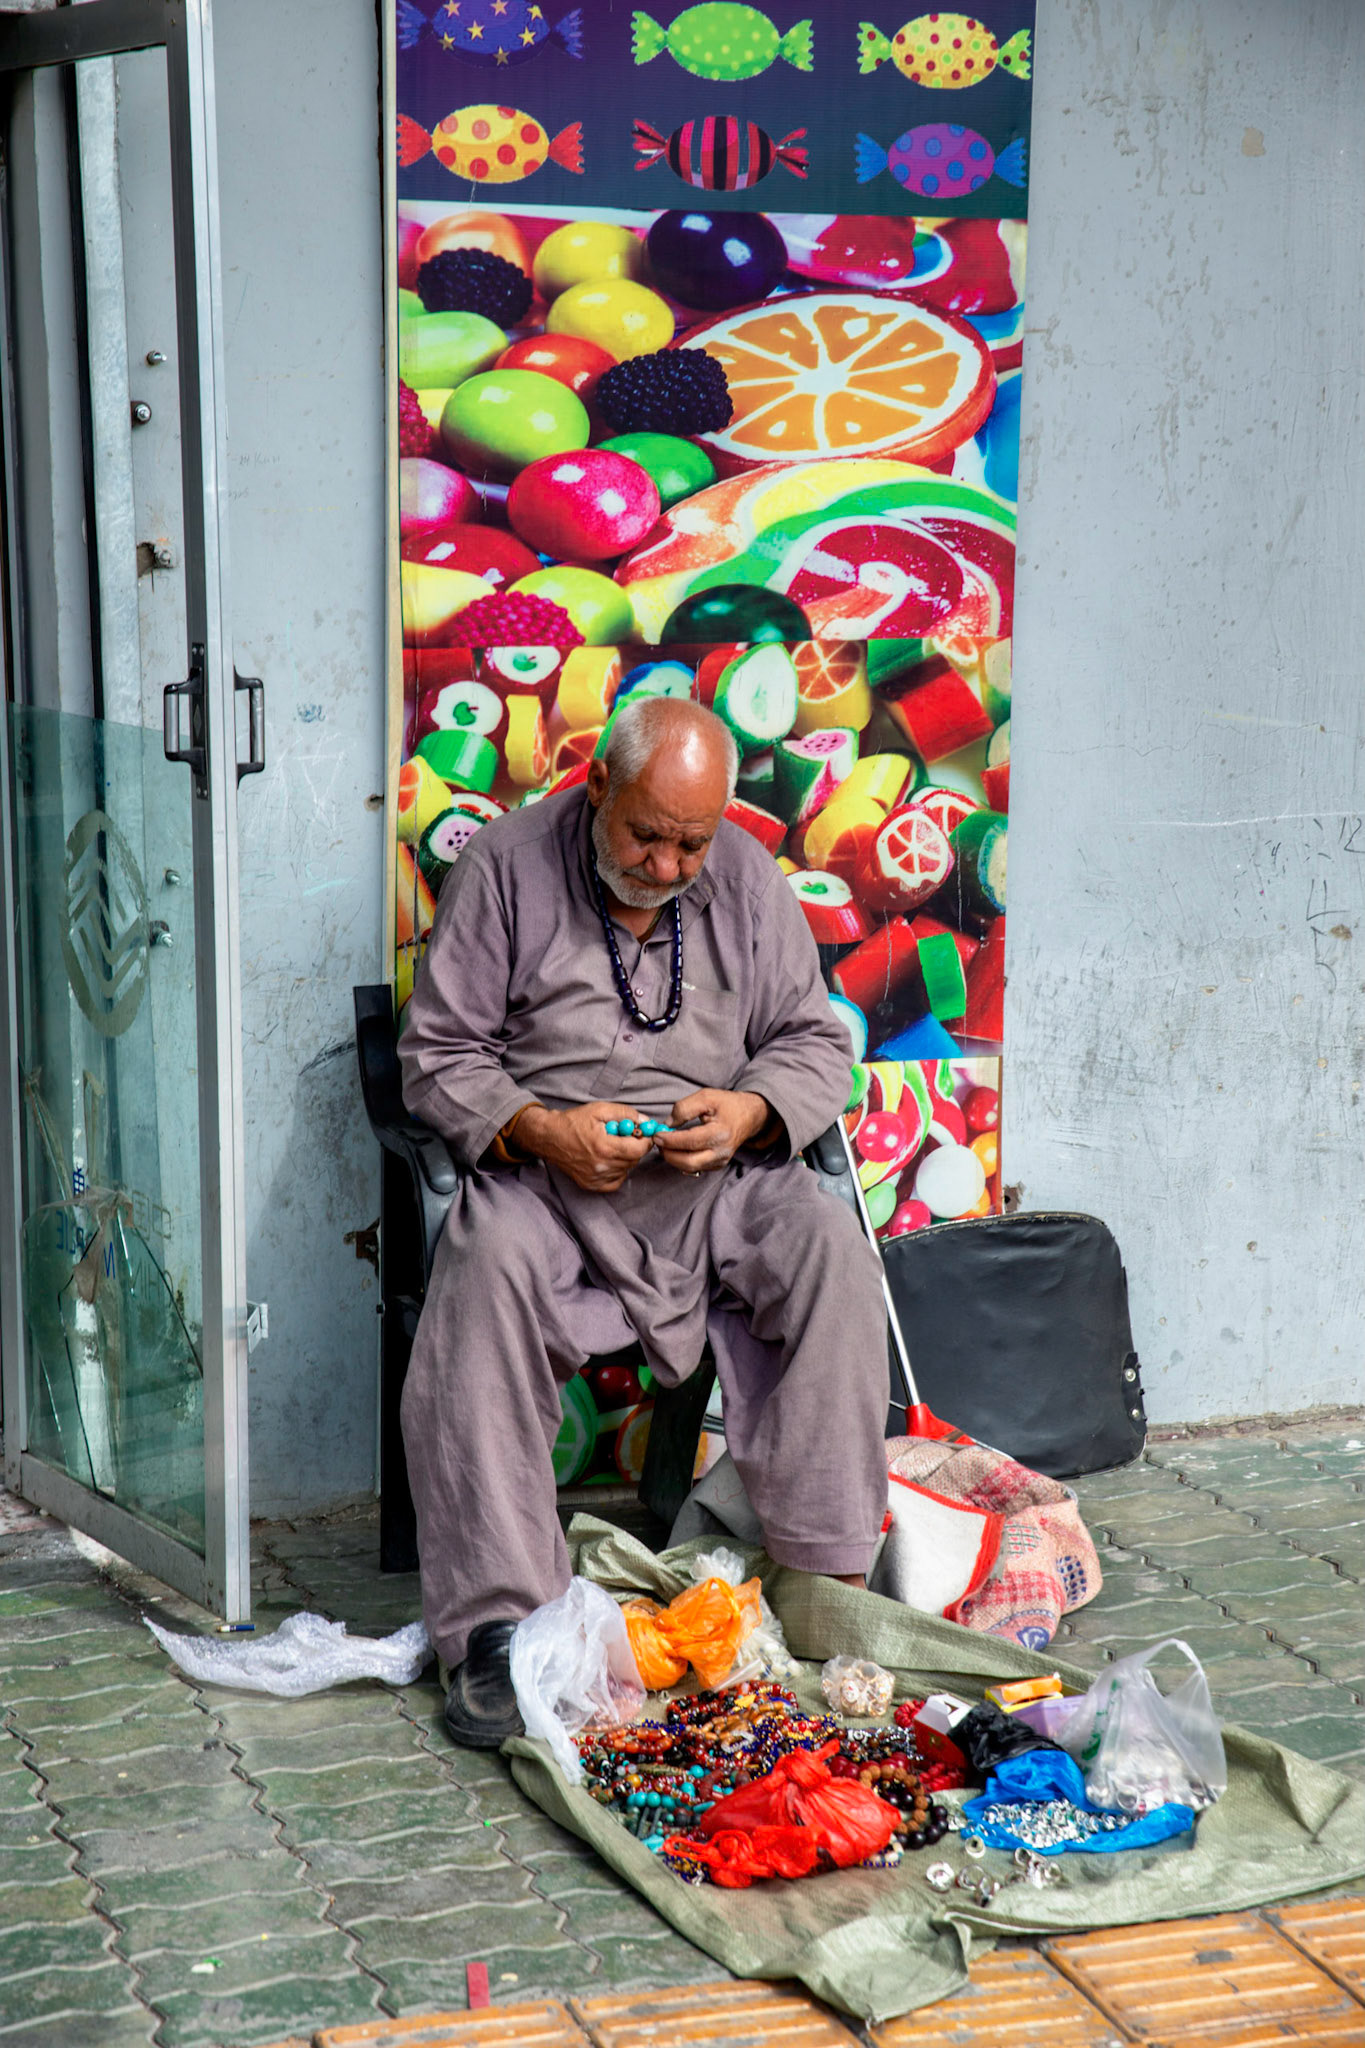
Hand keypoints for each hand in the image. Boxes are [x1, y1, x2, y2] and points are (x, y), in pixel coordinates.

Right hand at [514, 1102, 652, 1193]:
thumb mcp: (599, 1109)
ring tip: (611, 1146)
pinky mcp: (590, 1185)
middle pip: (634, 1160)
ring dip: (624, 1158)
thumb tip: (645, 1121)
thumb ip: (625, 1114)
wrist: (548, 1137)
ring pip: (626, 1170)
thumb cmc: (573, 1122)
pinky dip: (617, 1171)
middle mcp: (602, 1166)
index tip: (642, 1134)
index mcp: (605, 1147)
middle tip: (624, 1137)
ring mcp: (596, 1178)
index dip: (644, 1140)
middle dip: (634, 1147)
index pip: (639, 1149)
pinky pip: (616, 1181)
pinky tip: (608, 1159)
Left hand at [652, 1090, 773, 1175]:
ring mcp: (721, 1160)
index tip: (657, 1134)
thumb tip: (667, 1124)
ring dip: (673, 1158)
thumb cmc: (726, 1104)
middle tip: (658, 1142)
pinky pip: (695, 1168)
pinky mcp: (718, 1165)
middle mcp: (722, 1151)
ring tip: (665, 1144)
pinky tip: (677, 1149)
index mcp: (721, 1133)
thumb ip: (684, 1108)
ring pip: (690, 1167)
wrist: (748, 1115)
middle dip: (668, 1154)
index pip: (690, 1141)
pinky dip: (682, 1161)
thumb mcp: (705, 1097)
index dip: (670, 1140)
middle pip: (689, 1162)